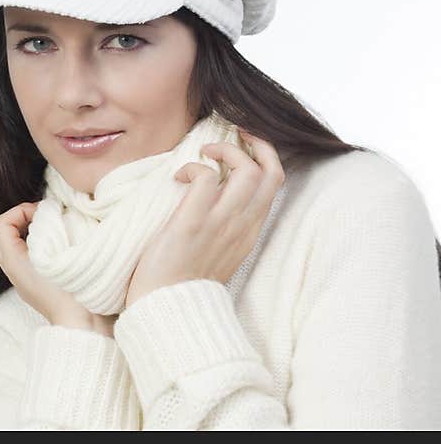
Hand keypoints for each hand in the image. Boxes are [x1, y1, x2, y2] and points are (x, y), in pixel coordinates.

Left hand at [0, 201, 117, 336]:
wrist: (81, 326)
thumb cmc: (73, 291)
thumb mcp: (60, 253)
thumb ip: (49, 228)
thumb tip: (50, 212)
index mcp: (14, 261)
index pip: (2, 224)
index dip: (22, 211)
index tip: (45, 214)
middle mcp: (13, 270)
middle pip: (0, 234)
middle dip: (19, 220)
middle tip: (44, 219)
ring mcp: (22, 280)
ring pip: (10, 246)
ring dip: (26, 234)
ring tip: (51, 231)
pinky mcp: (33, 286)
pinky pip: (22, 258)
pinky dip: (33, 247)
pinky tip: (56, 248)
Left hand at [124, 129, 285, 308]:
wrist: (167, 310)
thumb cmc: (183, 282)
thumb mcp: (218, 254)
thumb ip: (226, 228)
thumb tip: (215, 198)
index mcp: (249, 233)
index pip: (275, 184)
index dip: (265, 156)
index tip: (246, 144)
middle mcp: (242, 226)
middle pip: (270, 171)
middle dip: (255, 142)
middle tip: (232, 133)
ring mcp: (221, 224)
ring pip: (246, 170)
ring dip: (224, 149)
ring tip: (203, 152)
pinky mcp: (194, 223)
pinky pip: (207, 177)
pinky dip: (193, 167)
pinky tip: (177, 178)